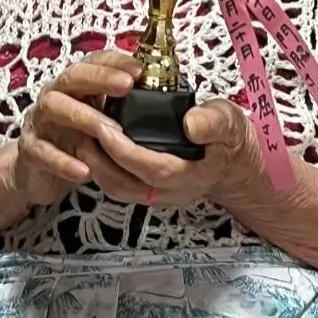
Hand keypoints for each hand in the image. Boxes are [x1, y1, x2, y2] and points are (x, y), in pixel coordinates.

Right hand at [0, 50, 142, 208]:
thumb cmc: (74, 141)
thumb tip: (164, 106)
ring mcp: (40, 122)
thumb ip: (121, 111)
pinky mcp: (29, 150)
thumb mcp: (100, 122)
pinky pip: (42, 152)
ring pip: (55, 108)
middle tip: (126, 86)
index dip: (115, 62)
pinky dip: (62, 162)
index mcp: (75, 86)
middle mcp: (55, 96)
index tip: (139, 70)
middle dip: (100, 78)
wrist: (35, 172)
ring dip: (84, 117)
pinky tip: (85, 171)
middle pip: (72, 77)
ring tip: (111, 130)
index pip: (93, 62)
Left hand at [76, 97, 278, 212]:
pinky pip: (118, 186)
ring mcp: (157, 194)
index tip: (104, 127)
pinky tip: (93, 145)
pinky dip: (101, 168)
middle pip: (125, 185)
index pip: (151, 169)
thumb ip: (214, 122)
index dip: (124, 151)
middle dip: (98, 160)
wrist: (235, 164)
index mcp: (190, 175)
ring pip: (117, 189)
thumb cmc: (230, 141)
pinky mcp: (147, 190)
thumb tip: (190, 123)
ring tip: (81, 136)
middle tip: (82, 129)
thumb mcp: (230, 122)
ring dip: (95, 166)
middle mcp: (170, 191)